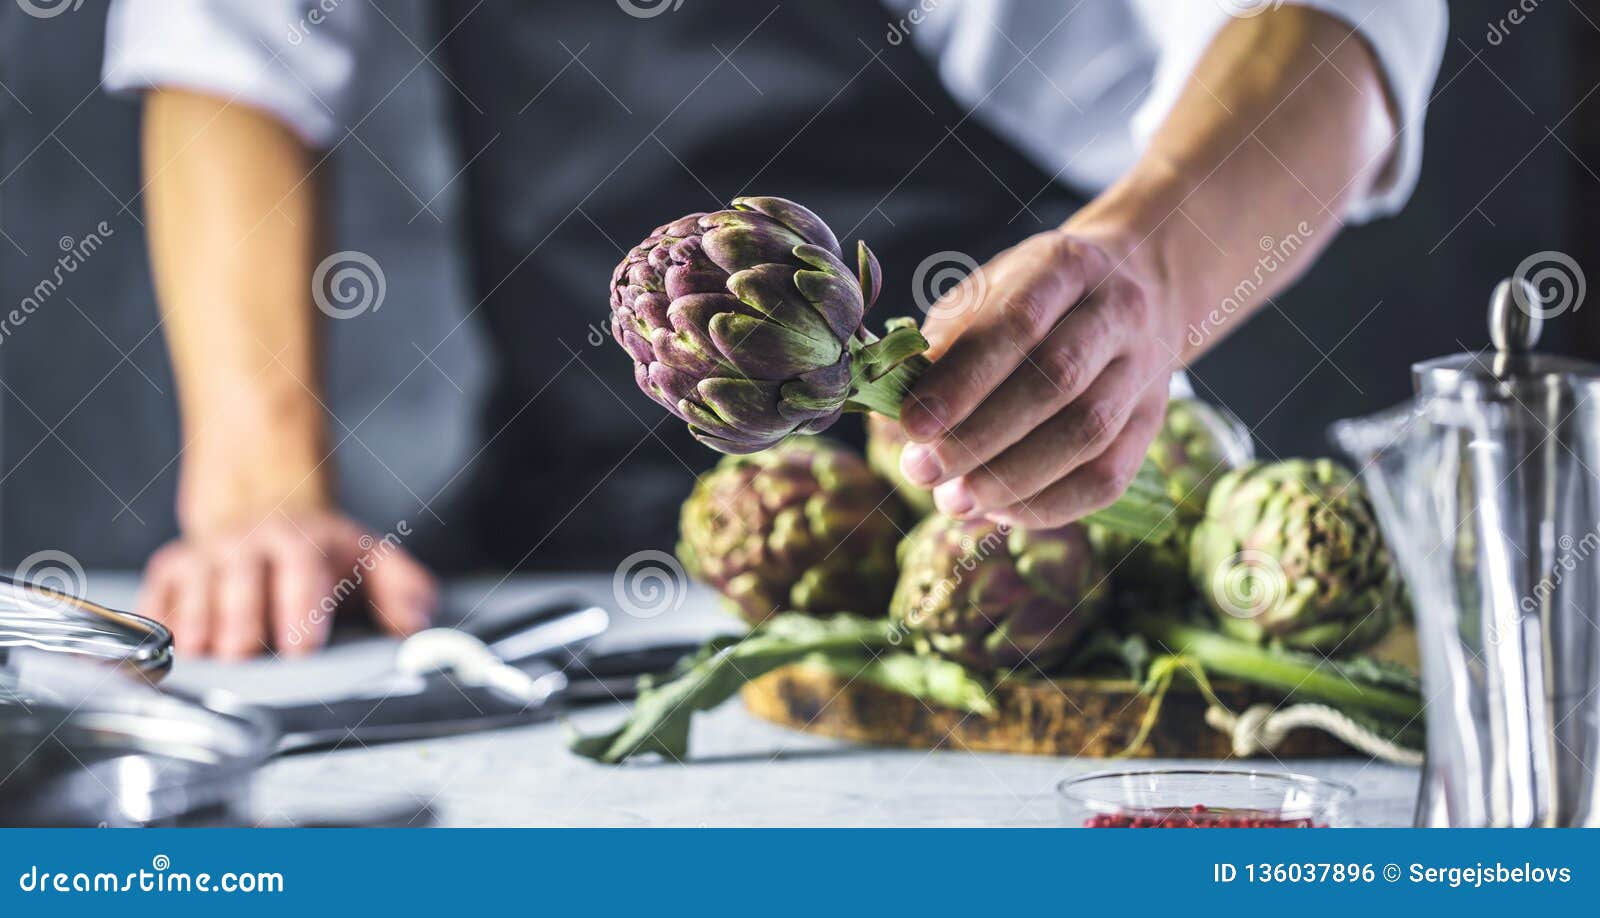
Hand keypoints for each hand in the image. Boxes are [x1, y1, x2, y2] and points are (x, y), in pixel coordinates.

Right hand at [137, 510, 436, 658]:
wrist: (266, 507)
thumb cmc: (323, 555)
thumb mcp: (374, 560)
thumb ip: (404, 591)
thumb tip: (415, 627)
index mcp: (304, 541)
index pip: (302, 569)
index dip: (301, 606)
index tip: (303, 644)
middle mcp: (249, 545)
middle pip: (240, 583)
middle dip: (242, 620)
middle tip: (246, 654)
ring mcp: (206, 557)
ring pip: (196, 592)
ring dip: (198, 626)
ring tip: (205, 655)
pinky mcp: (170, 572)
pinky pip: (156, 600)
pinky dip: (156, 627)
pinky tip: (162, 655)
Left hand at [896, 229, 1175, 527]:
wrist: (1132, 289)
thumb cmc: (1031, 300)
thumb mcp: (985, 296)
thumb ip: (943, 344)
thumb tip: (893, 411)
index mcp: (1065, 266)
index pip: (1018, 323)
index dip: (963, 381)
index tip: (912, 425)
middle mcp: (1117, 312)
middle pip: (1057, 381)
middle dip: (980, 436)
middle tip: (922, 470)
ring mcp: (1144, 369)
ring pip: (1086, 433)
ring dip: (1011, 478)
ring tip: (953, 500)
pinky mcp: (1152, 422)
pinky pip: (1108, 477)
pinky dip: (1049, 504)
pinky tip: (999, 511)